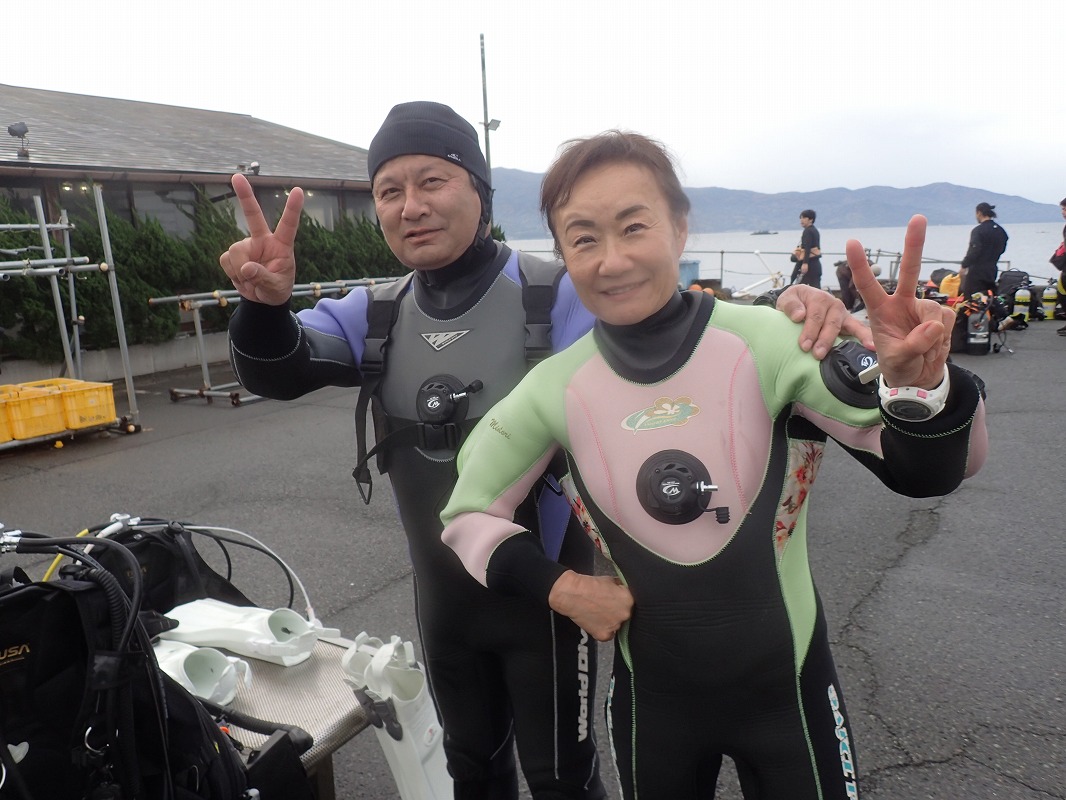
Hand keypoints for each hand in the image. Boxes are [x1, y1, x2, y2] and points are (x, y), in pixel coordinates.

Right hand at [218, 173, 303, 304]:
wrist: (263, 299)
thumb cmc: (277, 290)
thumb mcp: (276, 288)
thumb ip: (263, 278)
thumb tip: (246, 268)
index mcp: (281, 245)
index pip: (288, 225)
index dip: (293, 208)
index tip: (299, 190)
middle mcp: (263, 241)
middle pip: (253, 215)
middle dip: (244, 196)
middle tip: (236, 177)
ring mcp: (246, 246)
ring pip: (235, 251)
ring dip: (239, 271)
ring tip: (250, 281)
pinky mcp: (232, 254)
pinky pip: (225, 260)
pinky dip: (231, 273)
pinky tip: (241, 278)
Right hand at [548, 570, 632, 641]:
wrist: (572, 593)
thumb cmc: (589, 585)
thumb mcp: (611, 580)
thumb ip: (622, 588)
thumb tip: (626, 590)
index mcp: (629, 600)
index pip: (631, 602)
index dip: (623, 600)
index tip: (616, 599)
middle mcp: (625, 614)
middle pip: (625, 614)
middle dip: (618, 610)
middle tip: (606, 605)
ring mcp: (615, 626)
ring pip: (617, 625)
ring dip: (611, 620)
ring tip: (598, 612)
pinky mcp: (604, 635)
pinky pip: (608, 634)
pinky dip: (603, 630)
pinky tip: (595, 621)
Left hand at [776, 284, 874, 358]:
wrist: (799, 302)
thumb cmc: (794, 303)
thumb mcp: (787, 299)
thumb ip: (790, 305)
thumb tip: (799, 316)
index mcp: (818, 297)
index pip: (815, 316)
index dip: (810, 331)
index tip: (804, 346)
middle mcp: (833, 304)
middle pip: (830, 323)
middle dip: (824, 340)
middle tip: (817, 354)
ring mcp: (842, 314)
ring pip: (844, 327)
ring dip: (840, 342)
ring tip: (838, 355)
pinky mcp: (848, 323)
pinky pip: (858, 329)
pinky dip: (865, 337)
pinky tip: (872, 347)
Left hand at [846, 215, 953, 388]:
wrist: (919, 378)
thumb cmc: (899, 366)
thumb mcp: (897, 360)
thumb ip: (913, 345)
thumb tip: (933, 325)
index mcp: (880, 310)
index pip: (866, 285)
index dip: (860, 265)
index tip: (852, 242)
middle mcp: (901, 303)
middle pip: (909, 271)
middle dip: (914, 244)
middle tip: (918, 218)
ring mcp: (922, 308)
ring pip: (935, 312)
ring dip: (932, 336)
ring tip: (922, 350)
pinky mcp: (941, 316)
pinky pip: (947, 322)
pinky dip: (943, 339)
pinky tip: (935, 346)